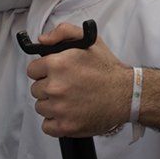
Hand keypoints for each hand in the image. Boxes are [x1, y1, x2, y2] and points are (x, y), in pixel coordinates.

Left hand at [26, 23, 131, 137]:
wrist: (127, 94)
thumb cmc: (108, 70)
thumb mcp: (90, 40)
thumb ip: (63, 32)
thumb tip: (42, 40)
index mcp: (57, 64)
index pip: (32, 70)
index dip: (43, 71)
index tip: (53, 74)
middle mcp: (55, 87)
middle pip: (36, 90)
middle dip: (48, 87)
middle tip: (66, 86)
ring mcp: (59, 109)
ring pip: (41, 107)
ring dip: (52, 105)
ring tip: (70, 100)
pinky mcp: (65, 127)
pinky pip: (47, 126)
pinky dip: (55, 122)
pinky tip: (68, 114)